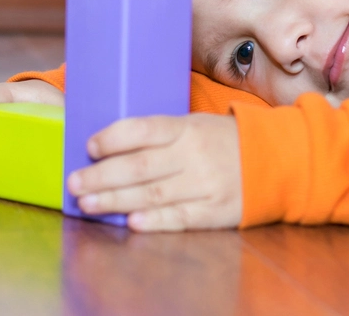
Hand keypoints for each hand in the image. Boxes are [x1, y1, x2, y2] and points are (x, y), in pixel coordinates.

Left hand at [67, 114, 241, 231]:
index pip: (143, 130)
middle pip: (140, 167)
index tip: (89, 146)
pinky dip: (155, 221)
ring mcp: (205, 184)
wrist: (274, 160)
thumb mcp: (194, 124)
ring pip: (152, 194)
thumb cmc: (222, 140)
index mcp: (186, 128)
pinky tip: (132, 223)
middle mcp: (193, 155)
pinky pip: (179, 217)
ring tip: (88, 204)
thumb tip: (109, 146)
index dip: (113, 138)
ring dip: (116, 201)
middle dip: (102, 176)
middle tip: (74, 183)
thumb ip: (159, 135)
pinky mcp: (214, 211)